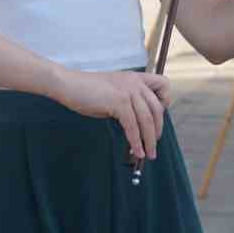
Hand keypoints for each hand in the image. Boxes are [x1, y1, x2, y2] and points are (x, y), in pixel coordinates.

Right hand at [51, 68, 172, 163]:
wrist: (69, 84)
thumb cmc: (87, 91)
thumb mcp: (114, 93)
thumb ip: (128, 103)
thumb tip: (138, 125)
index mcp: (136, 78)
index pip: (163, 85)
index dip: (164, 101)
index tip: (157, 116)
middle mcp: (135, 83)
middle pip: (157, 109)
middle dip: (157, 130)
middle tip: (153, 144)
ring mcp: (127, 91)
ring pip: (147, 120)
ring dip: (149, 141)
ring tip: (148, 154)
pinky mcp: (118, 102)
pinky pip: (132, 126)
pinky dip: (136, 141)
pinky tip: (136, 151)